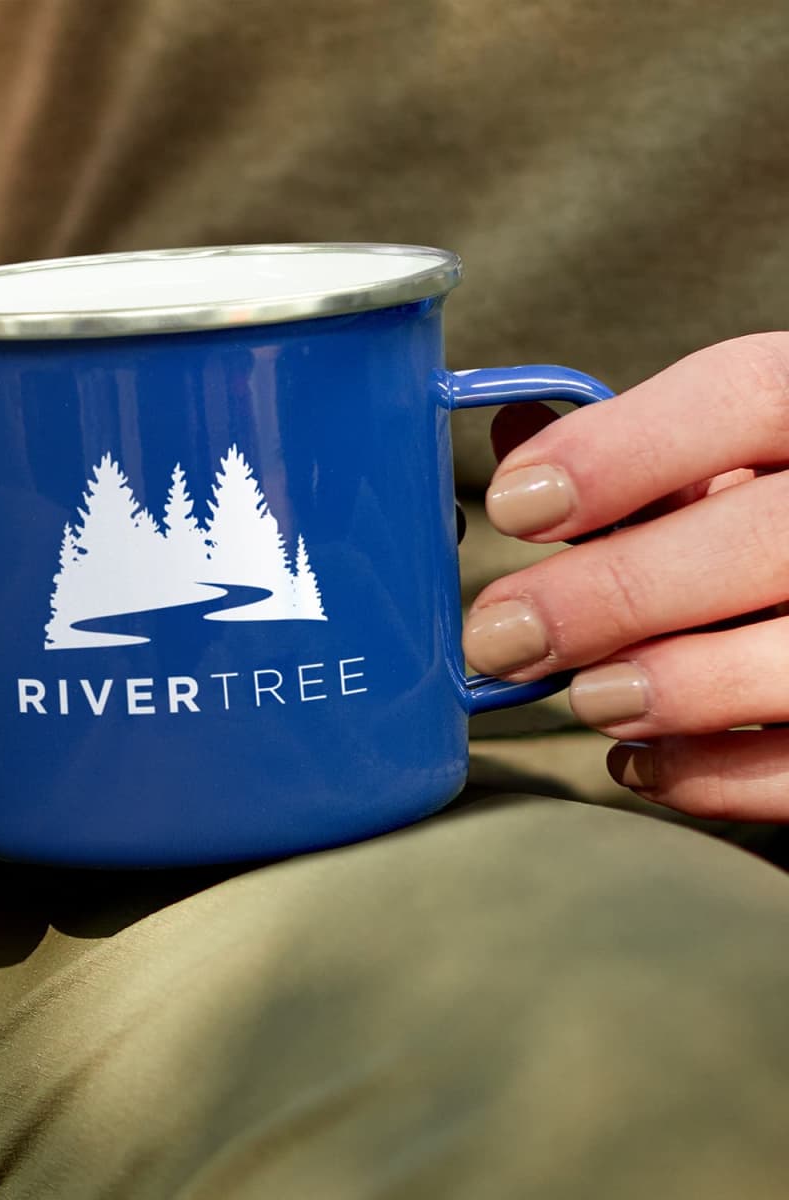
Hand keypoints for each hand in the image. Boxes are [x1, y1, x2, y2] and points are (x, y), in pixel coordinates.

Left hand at [463, 333, 788, 821]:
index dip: (620, 451)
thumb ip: (636, 452)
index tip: (513, 504)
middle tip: (502, 635)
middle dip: (614, 591)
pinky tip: (639, 759)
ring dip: (672, 684)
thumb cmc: (775, 526)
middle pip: (767, 535)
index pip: (751, 394)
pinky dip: (712, 774)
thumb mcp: (731, 463)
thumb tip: (514, 434)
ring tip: (588, 696)